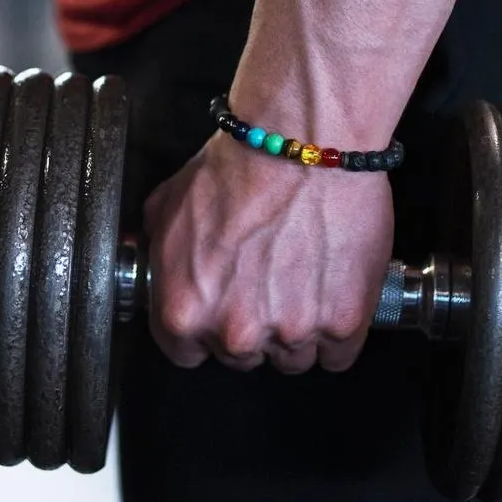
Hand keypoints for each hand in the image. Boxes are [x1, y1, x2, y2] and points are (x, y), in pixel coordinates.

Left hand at [143, 135, 393, 373]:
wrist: (302, 143)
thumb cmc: (238, 167)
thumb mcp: (167, 207)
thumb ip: (159, 253)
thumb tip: (158, 267)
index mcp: (185, 311)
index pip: (188, 353)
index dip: (204, 330)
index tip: (220, 311)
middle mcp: (235, 333)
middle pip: (242, 357)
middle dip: (252, 325)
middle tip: (267, 280)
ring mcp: (292, 332)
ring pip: (293, 357)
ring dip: (298, 328)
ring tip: (303, 279)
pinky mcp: (342, 323)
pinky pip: (339, 354)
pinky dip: (340, 329)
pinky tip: (333, 292)